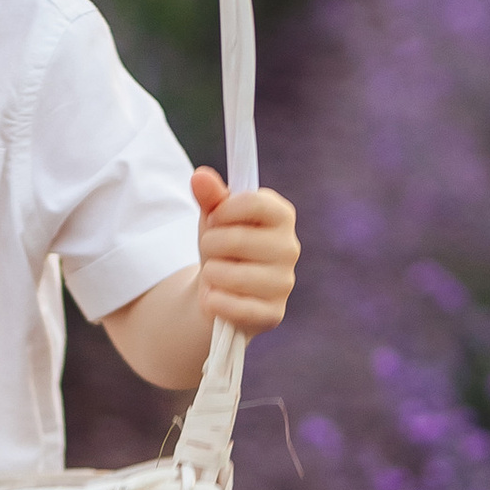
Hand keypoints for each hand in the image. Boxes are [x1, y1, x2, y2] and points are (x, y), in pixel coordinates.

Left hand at [192, 166, 297, 337]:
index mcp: (282, 215)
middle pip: (235, 239)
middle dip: (210, 246)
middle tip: (213, 252)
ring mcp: (284, 283)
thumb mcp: (214, 218)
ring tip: (215, 275)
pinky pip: (233, 306)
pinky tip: (215, 298)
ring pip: (230, 275)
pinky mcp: (273, 314)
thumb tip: (199, 176)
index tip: (215, 219)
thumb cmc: (222, 247)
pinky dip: (213, 302)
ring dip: (210, 275)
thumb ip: (209, 195)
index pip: (252, 202)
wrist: (220, 292)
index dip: (222, 212)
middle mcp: (290, 248)